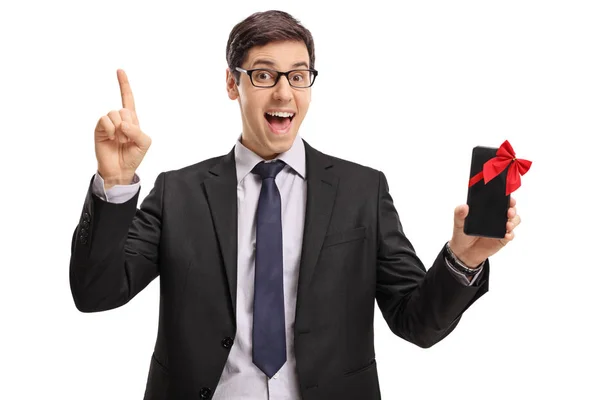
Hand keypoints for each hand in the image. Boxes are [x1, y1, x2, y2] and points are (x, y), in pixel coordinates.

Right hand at [95, 69, 151, 188]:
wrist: (120, 170)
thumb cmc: (133, 156)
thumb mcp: (144, 143)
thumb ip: (138, 131)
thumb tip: (122, 124)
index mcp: (132, 120)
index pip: (128, 99)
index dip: (124, 85)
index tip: (119, 70)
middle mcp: (119, 119)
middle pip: (124, 109)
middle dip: (129, 125)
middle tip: (127, 139)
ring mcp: (108, 124)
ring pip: (114, 113)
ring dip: (119, 128)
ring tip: (119, 140)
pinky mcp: (99, 129)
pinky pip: (104, 120)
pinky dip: (110, 129)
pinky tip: (110, 138)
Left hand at [448, 197, 520, 267]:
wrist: (463, 251)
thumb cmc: (462, 234)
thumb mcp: (458, 223)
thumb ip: (459, 214)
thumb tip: (464, 206)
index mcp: (487, 210)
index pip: (499, 200)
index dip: (506, 197)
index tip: (507, 196)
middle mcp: (497, 217)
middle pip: (510, 209)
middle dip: (512, 209)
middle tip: (509, 211)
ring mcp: (501, 228)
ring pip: (514, 221)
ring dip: (513, 221)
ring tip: (508, 225)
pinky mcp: (502, 239)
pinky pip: (510, 235)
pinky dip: (510, 235)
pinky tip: (506, 235)